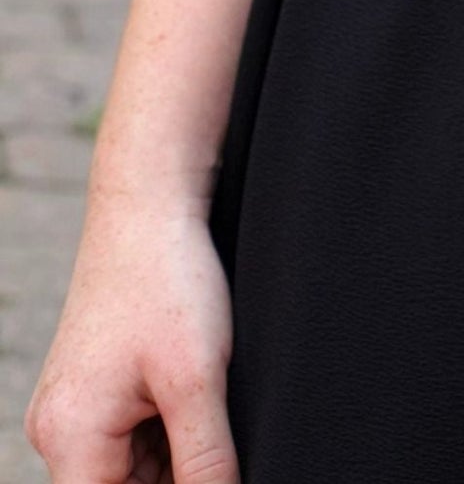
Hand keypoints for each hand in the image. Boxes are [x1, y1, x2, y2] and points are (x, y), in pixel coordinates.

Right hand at [25, 197, 236, 483]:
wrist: (148, 200)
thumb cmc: (169, 279)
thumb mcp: (199, 380)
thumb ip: (206, 463)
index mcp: (70, 440)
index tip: (212, 473)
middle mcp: (57, 432)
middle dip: (175, 475)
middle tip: (212, 424)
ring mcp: (71, 409)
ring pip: (131, 468)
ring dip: (174, 452)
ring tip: (202, 394)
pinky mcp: (91, 389)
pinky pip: (129, 436)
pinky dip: (166, 427)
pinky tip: (192, 388)